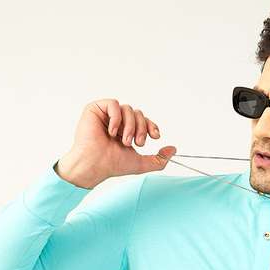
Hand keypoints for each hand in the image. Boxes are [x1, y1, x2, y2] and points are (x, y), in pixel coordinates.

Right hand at [57, 98, 176, 187]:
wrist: (95, 165)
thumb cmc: (113, 165)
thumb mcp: (141, 163)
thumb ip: (159, 159)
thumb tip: (174, 149)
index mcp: (126, 131)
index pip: (143, 120)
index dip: (151, 126)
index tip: (156, 137)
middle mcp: (117, 122)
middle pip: (138, 113)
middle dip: (141, 128)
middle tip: (136, 143)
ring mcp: (106, 115)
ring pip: (128, 109)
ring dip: (130, 126)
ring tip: (124, 141)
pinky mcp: (95, 109)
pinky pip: (114, 104)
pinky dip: (117, 118)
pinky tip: (112, 132)